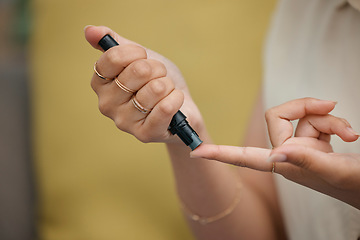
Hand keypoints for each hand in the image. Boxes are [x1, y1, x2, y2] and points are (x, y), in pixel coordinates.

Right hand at [85, 26, 202, 142]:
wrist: (180, 105)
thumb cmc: (156, 80)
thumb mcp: (138, 57)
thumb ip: (115, 43)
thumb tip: (89, 30)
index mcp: (100, 83)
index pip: (114, 58)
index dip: (137, 53)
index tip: (144, 57)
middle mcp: (106, 104)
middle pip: (138, 71)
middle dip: (157, 69)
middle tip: (158, 77)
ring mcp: (124, 121)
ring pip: (155, 89)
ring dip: (168, 85)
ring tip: (165, 92)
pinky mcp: (143, 134)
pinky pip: (164, 108)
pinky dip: (176, 99)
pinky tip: (174, 101)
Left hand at [190, 98, 359, 208]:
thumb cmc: (355, 185)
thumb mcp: (335, 171)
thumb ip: (307, 160)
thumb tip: (276, 153)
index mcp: (283, 165)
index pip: (243, 158)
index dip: (220, 154)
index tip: (195, 153)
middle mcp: (286, 154)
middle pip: (279, 115)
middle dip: (308, 109)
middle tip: (335, 111)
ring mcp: (299, 147)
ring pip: (302, 116)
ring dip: (329, 120)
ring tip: (351, 135)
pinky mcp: (312, 141)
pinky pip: (315, 119)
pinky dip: (334, 122)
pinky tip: (349, 135)